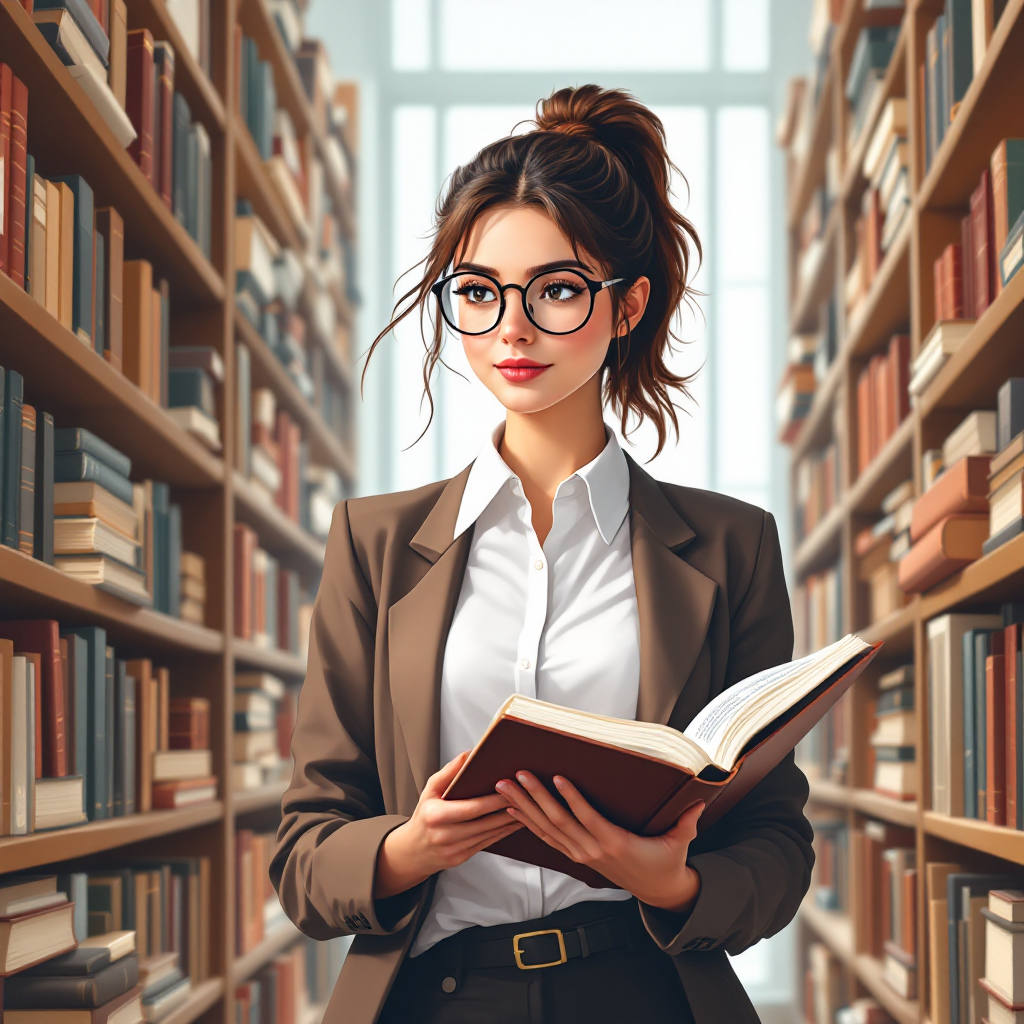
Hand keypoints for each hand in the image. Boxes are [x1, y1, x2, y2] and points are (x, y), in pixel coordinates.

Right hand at [375, 752, 522, 898]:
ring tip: (527, 808)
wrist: (413, 851)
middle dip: (508, 809)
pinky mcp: (462, 858)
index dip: (494, 799)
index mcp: (437, 816)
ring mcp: (455, 849)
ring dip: (510, 822)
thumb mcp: (430, 790)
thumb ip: (449, 772)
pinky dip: (503, 832)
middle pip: (485, 822)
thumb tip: (468, 754)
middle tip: (526, 796)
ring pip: (490, 834)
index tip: (510, 788)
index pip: (472, 808)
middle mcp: (446, 835)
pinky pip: (488, 843)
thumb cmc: (424, 816)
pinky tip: (514, 823)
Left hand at [497, 772, 702, 913]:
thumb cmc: (666, 861)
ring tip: (504, 787)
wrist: (657, 891)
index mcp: (615, 842)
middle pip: (558, 821)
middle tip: (516, 775)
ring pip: (546, 828)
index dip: (571, 798)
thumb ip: (686, 822)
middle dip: (534, 797)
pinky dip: (527, 823)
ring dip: (523, 807)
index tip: (556, 778)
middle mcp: (592, 849)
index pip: (587, 817)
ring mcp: (581, 854)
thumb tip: (699, 799)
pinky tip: (513, 809)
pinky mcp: (576, 855)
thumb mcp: (680, 843)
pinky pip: (546, 838)